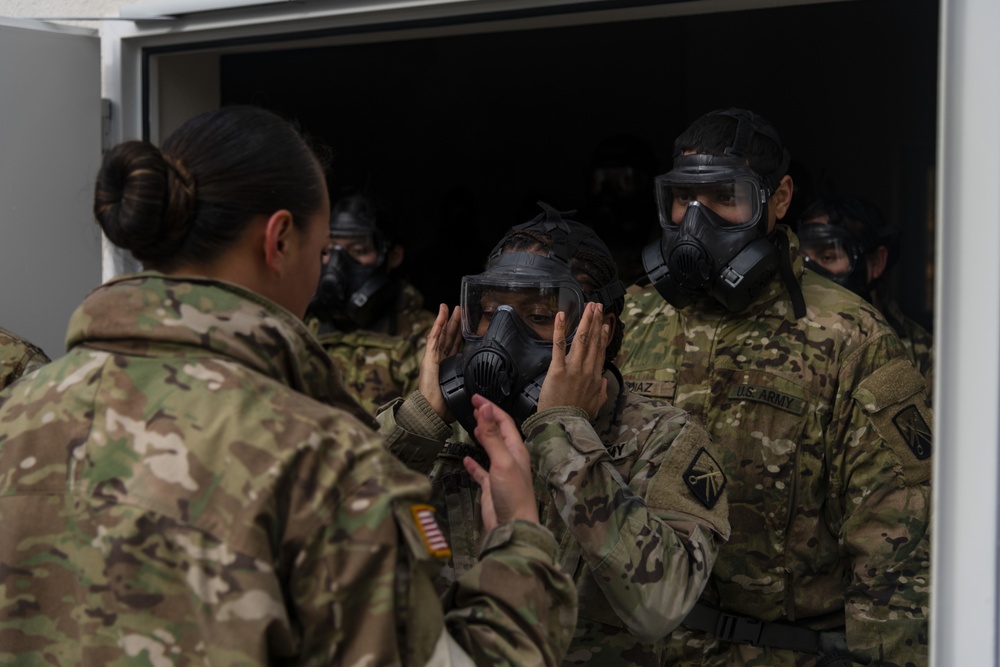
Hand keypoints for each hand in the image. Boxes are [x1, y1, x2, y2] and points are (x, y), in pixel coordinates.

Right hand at [418, 303, 462, 421]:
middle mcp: (441, 360)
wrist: (433, 411)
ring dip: (447, 319)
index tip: (468, 324)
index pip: (457, 346)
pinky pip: (434, 336)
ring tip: (452, 307)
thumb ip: (472, 380)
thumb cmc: (447, 404)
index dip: (461, 334)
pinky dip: (438, 324)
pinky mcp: (429, 356)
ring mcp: (434, 357)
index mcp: (450, 366)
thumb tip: (488, 381)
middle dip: (455, 323)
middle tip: (461, 310)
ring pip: (442, 333)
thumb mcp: (465, 388)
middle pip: (450, 337)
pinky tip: (442, 313)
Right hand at [463, 395, 539, 530]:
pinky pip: (481, 471)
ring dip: (483, 436)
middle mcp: (510, 459)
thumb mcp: (502, 461)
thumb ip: (492, 436)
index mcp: (516, 450)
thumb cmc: (513, 495)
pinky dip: (474, 463)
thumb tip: (486, 410)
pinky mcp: (491, 487)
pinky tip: (467, 459)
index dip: (490, 408)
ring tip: (473, 426)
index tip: (477, 398)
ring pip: (491, 449)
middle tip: (474, 407)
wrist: (512, 526)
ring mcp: (500, 473)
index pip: (503, 422)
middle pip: (498, 433)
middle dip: (487, 418)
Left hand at [537, 302, 608, 418]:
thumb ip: (601, 392)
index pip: (600, 352)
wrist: (564, 425)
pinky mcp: (557, 370)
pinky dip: (559, 329)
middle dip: (595, 321)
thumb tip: (604, 381)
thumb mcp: (595, 406)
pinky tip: (561, 315)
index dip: (602, 336)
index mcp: (595, 378)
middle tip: (597, 306)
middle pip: (593, 341)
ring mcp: (573, 368)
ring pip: (581, 339)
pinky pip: (559, 346)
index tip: (604, 324)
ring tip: (588, 306)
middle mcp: (586, 370)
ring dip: (585, 321)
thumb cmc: (577, 417)